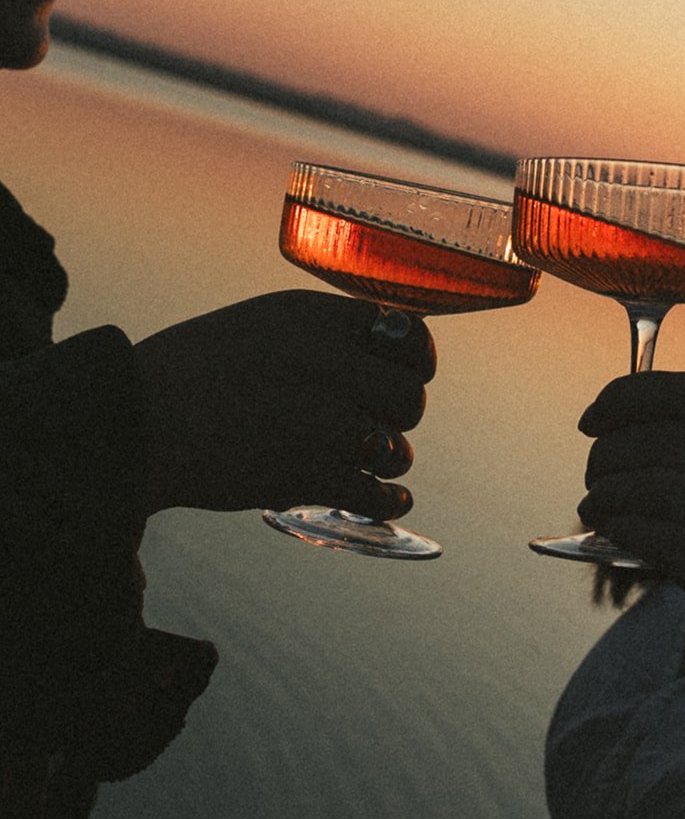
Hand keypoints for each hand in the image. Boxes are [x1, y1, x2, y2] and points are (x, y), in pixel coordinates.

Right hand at [133, 290, 434, 516]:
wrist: (134, 420)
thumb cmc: (190, 373)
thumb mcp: (259, 325)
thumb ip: (321, 334)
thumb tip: (384, 352)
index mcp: (313, 317)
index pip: (407, 331)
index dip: (416, 358)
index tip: (410, 372)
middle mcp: (325, 362)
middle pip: (410, 395)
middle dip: (400, 415)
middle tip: (376, 424)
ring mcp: (319, 420)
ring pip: (397, 448)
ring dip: (388, 459)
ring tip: (367, 460)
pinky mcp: (306, 474)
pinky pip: (376, 493)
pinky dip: (386, 501)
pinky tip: (388, 500)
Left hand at [577, 372, 684, 717]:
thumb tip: (620, 425)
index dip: (627, 397)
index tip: (591, 418)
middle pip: (667, 438)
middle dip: (610, 454)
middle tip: (591, 481)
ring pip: (660, 484)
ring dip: (610, 493)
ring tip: (595, 511)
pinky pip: (663, 539)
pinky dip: (625, 531)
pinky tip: (612, 536)